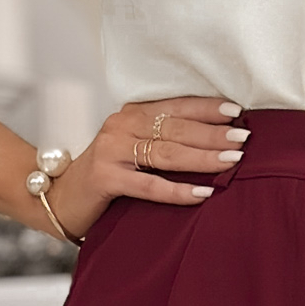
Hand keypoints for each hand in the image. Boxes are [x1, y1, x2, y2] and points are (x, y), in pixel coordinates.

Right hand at [47, 96, 247, 239]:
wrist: (60, 199)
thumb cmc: (105, 178)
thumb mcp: (131, 152)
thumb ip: (159, 143)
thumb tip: (210, 145)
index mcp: (131, 115)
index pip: (175, 106)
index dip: (206, 108)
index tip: (237, 112)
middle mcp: (121, 126)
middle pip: (176, 128)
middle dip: (213, 133)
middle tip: (244, 138)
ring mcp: (112, 151)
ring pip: (167, 153)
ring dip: (204, 157)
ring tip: (233, 160)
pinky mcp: (105, 178)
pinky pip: (149, 185)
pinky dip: (178, 191)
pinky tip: (203, 194)